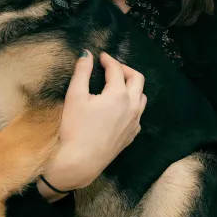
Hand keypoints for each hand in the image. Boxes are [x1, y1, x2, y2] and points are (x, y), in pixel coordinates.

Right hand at [41, 51, 146, 195]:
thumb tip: (87, 54)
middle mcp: (132, 106)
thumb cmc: (75, 128)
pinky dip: (132, 104)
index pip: (116, 70)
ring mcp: (135, 122)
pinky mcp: (132, 135)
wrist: (80, 162)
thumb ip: (81, 72)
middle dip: (125, 69)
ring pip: (141, 97)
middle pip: (137, 79)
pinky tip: (120, 107)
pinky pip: (138, 114)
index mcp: (119, 95)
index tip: (101, 56)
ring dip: (132, 86)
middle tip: (111, 68)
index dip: (108, 60)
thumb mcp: (74, 96)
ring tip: (118, 85)